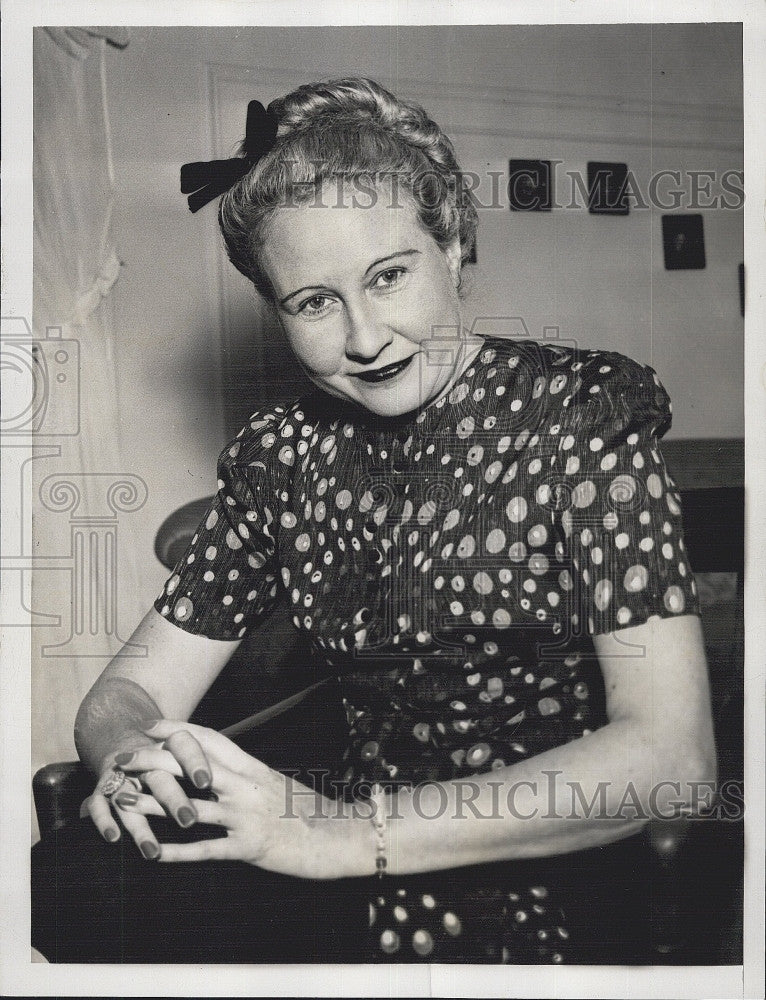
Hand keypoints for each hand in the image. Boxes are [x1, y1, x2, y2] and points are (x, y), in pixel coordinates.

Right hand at [81, 727, 212, 859]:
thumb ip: (216, 759)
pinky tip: (113, 838)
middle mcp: (145, 758)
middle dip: (172, 799)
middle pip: (158, 775)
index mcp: (169, 744)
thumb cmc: (173, 754)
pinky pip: (98, 804)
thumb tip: (253, 776)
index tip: (206, 782)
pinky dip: (104, 820)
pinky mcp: (102, 788)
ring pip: (128, 795)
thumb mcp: (193, 749)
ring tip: (152, 851)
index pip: (182, 744)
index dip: (194, 762)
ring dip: (140, 825)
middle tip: (188, 821)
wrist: (127, 739)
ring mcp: (122, 773)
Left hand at [114, 720, 345, 877]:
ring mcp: (245, 816)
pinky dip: (177, 852)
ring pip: (189, 806)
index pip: (210, 740)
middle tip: (122, 759)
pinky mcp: (248, 847)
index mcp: (253, 768)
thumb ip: (250, 775)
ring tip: (122, 800)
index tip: (150, 725)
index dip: (177, 731)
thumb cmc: (310, 810)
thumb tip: (225, 769)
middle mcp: (246, 786)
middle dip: (153, 760)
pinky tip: (153, 854)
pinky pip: (206, 849)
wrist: (340, 834)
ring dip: (152, 804)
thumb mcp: (278, 783)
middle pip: (191, 766)